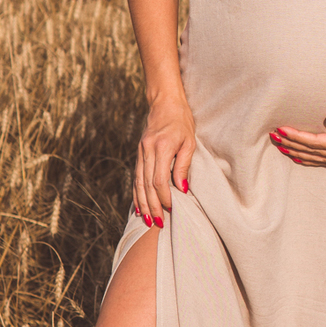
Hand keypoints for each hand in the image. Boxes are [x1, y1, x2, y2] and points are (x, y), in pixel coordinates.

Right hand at [134, 96, 195, 225]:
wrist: (164, 103)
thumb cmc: (181, 121)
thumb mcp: (189, 141)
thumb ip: (184, 165)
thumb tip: (182, 189)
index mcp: (161, 147)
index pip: (159, 179)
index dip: (164, 196)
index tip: (172, 208)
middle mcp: (147, 150)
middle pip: (146, 184)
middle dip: (152, 206)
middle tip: (157, 223)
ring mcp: (140, 151)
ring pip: (138, 182)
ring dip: (142, 203)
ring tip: (147, 220)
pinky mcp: (138, 152)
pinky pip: (136, 176)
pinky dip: (136, 192)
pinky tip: (138, 206)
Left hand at [268, 105, 325, 168]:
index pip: (317, 142)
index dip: (298, 136)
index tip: (282, 129)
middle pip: (312, 151)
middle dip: (292, 144)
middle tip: (273, 136)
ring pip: (316, 158)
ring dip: (296, 152)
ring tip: (279, 146)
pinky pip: (323, 160)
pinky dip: (308, 159)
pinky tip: (297, 156)